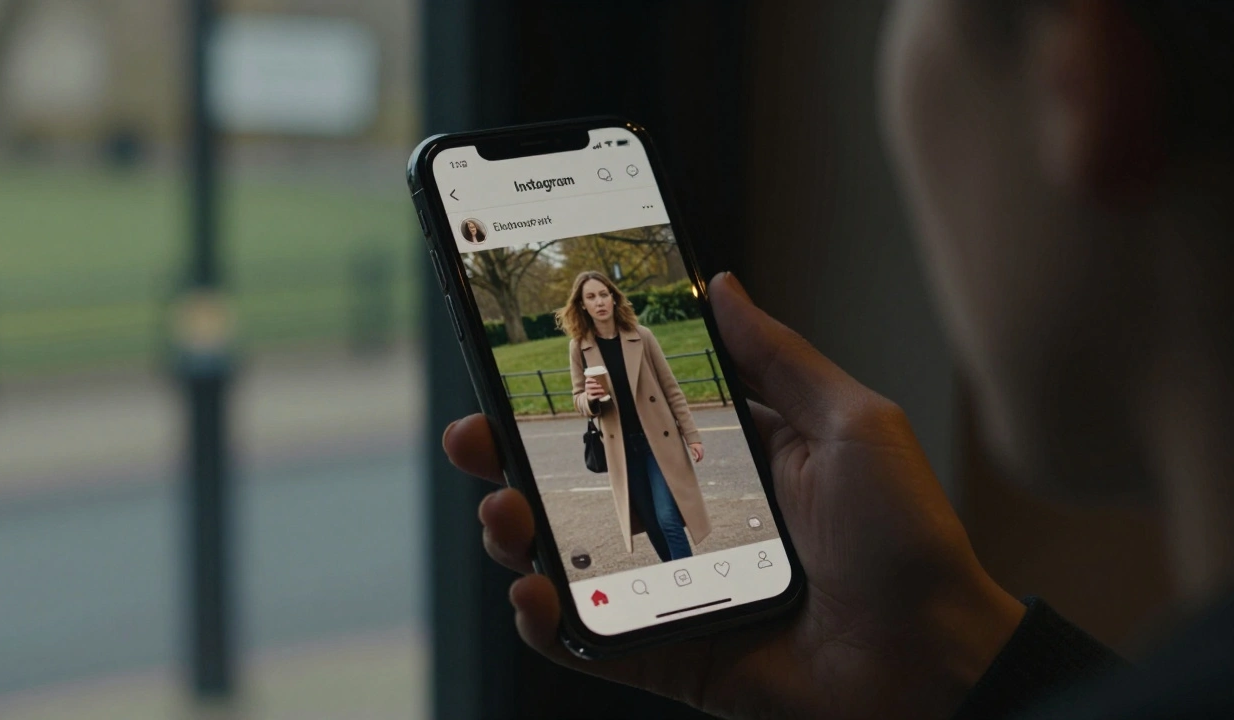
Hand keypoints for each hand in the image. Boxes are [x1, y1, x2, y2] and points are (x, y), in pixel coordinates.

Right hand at [443, 272, 1024, 719]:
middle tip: (475, 436)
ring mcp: (673, 588)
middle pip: (579, 483)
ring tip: (503, 513)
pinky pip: (589, 640)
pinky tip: (532, 593)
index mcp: (729, 459)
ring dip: (514, 532)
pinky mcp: (670, 652)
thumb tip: (723, 286)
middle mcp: (691, 518)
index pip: (630, 415)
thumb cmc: (906, 540)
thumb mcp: (850, 423)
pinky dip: (545, 623)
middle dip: (513, 458)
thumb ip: (779, 357)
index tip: (522, 363)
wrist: (933, 662)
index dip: (573, 392)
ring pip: (568, 556)